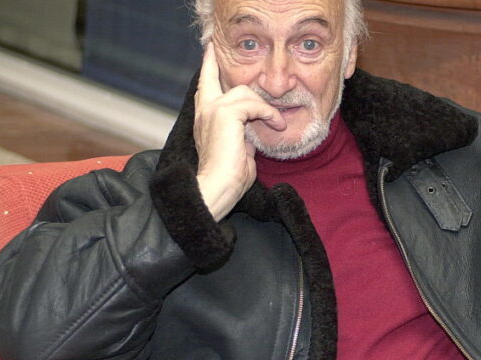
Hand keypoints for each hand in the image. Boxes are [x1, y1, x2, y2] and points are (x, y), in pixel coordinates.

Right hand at [193, 43, 285, 220]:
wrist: (217, 188)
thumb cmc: (229, 178)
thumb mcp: (237, 149)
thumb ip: (242, 133)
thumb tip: (252, 129)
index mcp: (203, 119)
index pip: (205, 87)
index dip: (208, 67)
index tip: (210, 50)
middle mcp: (204, 111)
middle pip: (213, 77)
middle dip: (219, 64)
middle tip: (223, 53)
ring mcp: (212, 110)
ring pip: (243, 91)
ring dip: (264, 107)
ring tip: (276, 123)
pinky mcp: (225, 114)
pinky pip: (254, 104)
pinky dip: (268, 114)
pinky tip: (275, 125)